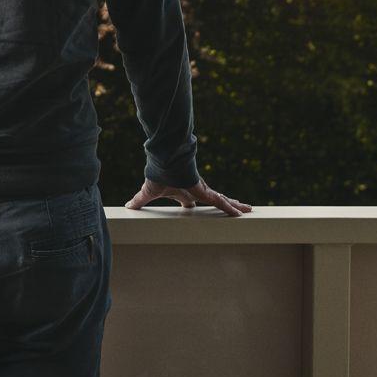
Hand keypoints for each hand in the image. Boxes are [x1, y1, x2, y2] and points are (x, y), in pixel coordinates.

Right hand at [124, 177, 252, 216]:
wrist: (165, 163)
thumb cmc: (157, 176)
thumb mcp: (148, 193)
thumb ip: (139, 200)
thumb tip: (127, 206)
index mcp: (183, 192)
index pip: (191, 200)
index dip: (192, 205)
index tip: (192, 207)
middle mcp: (196, 191)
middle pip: (214, 200)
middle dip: (224, 204)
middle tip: (235, 210)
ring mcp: (204, 191)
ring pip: (222, 200)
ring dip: (234, 206)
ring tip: (248, 210)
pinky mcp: (207, 192)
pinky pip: (222, 202)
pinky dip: (232, 208)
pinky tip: (243, 213)